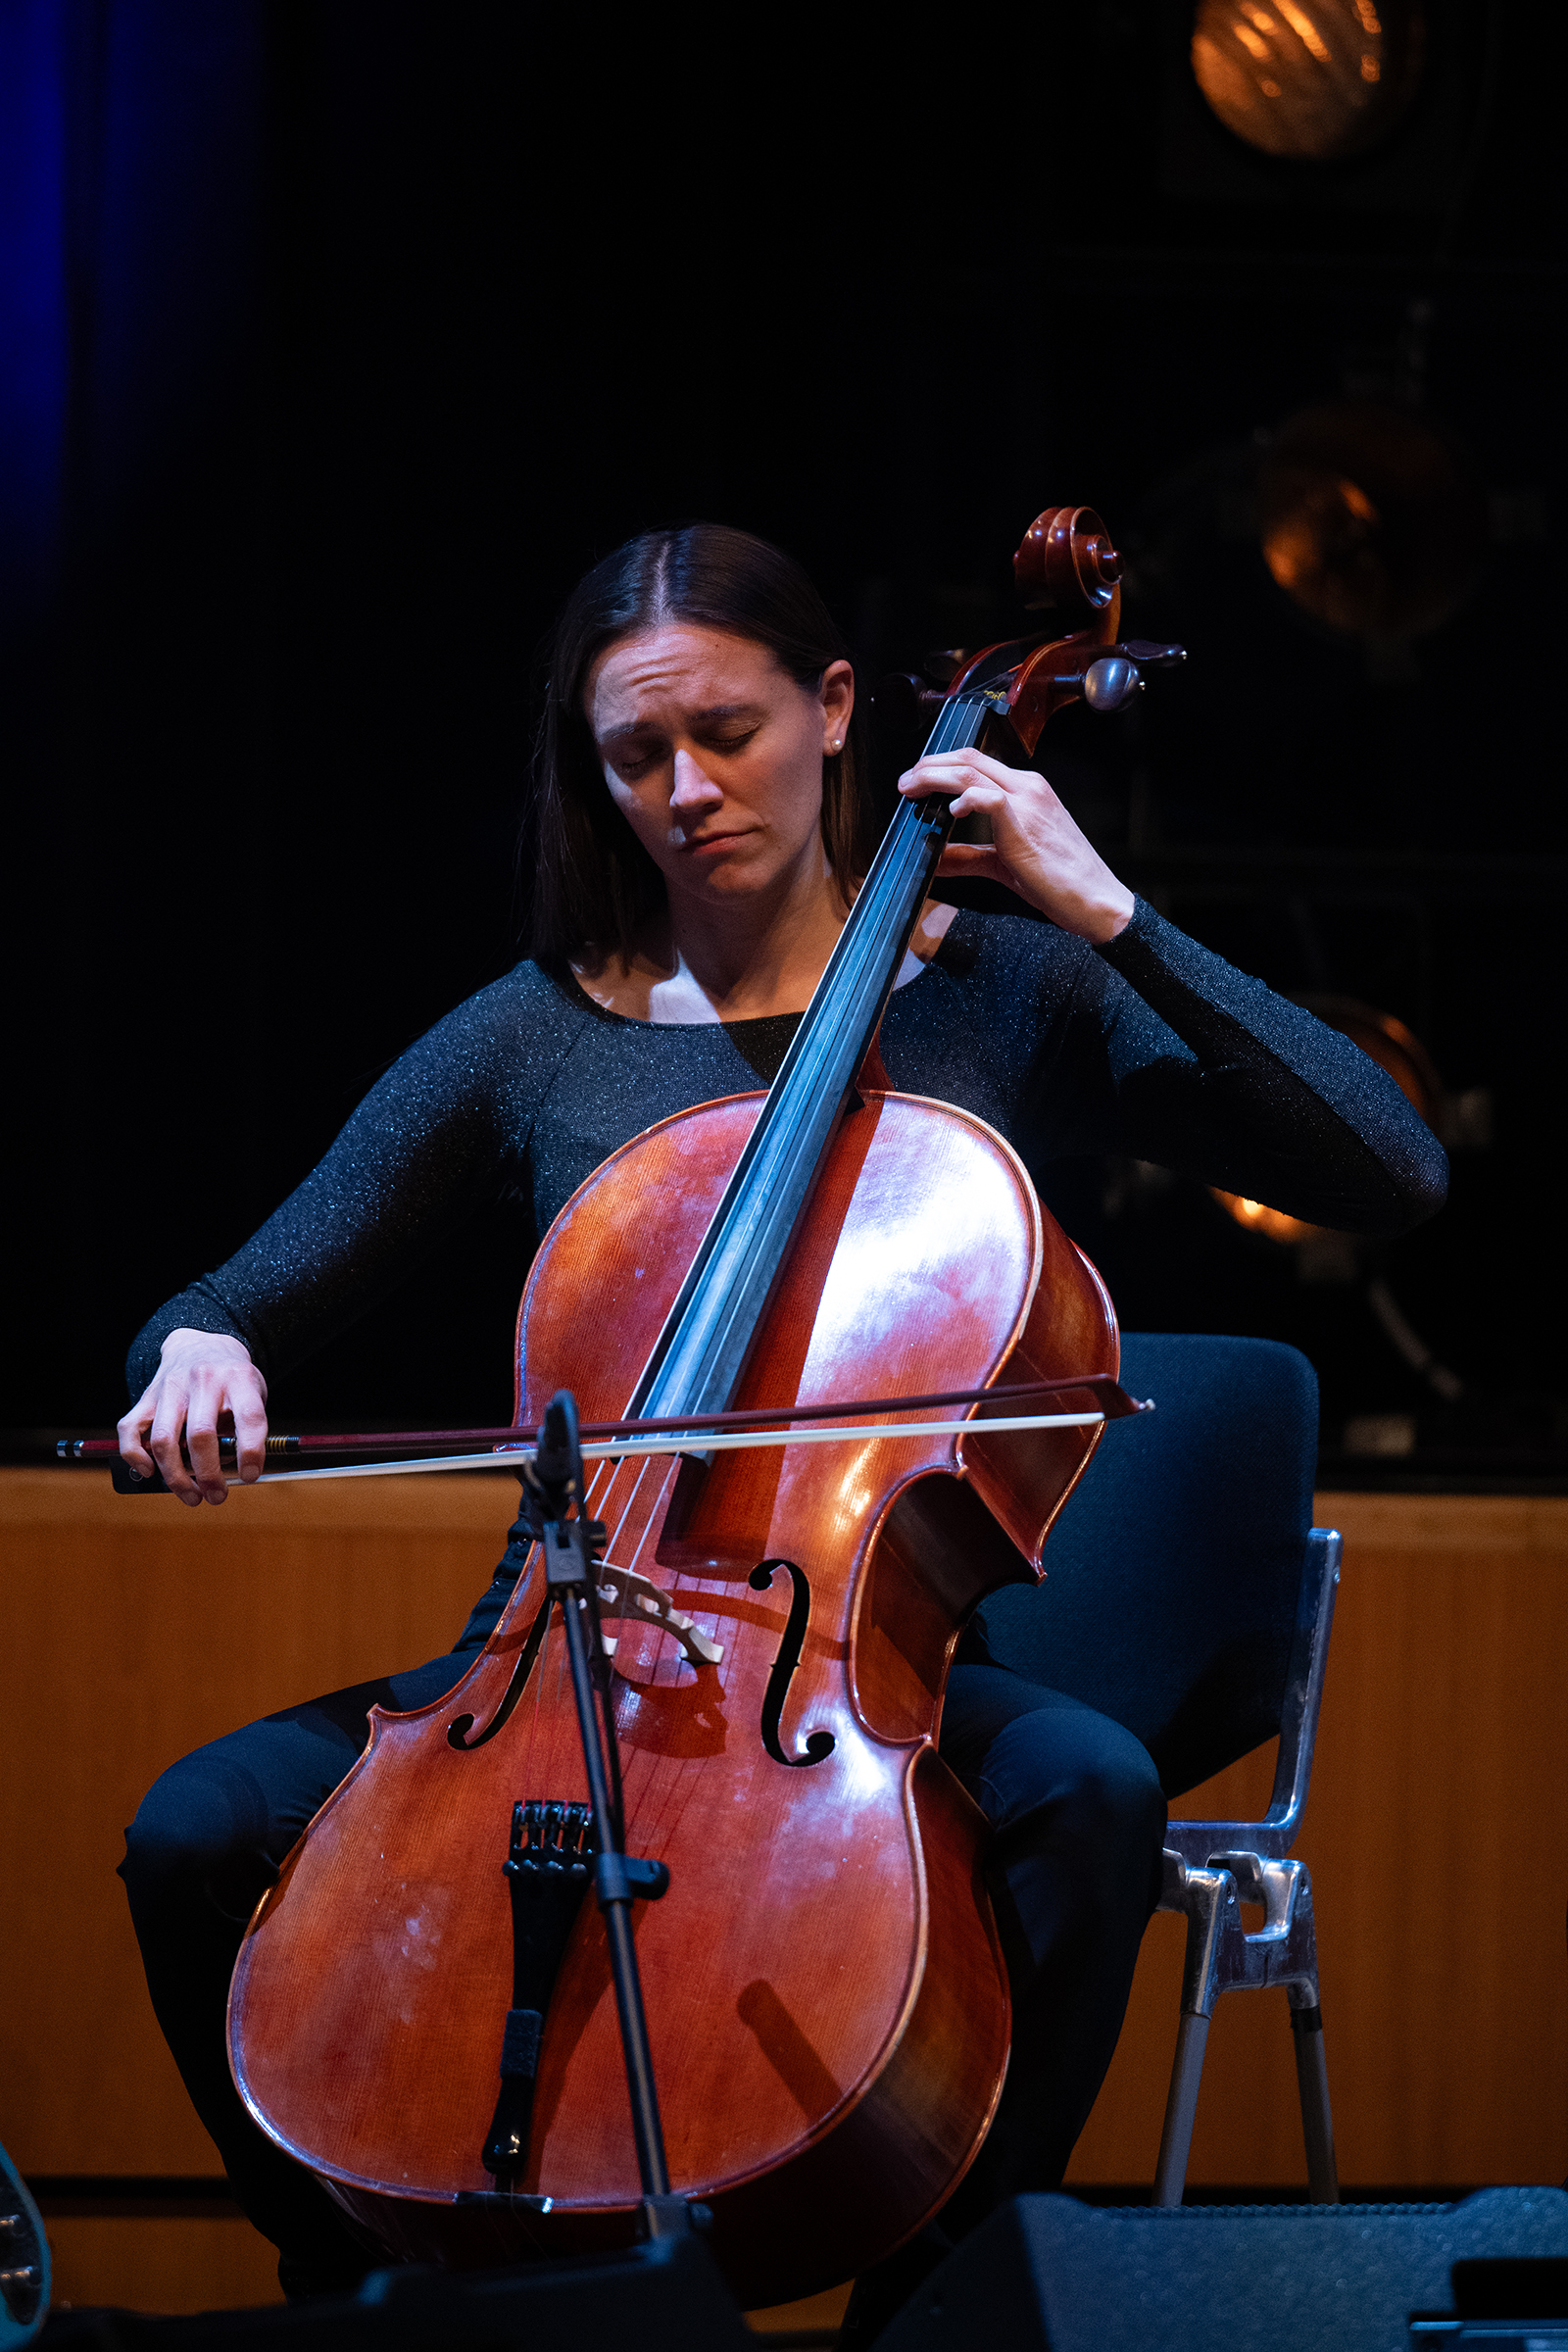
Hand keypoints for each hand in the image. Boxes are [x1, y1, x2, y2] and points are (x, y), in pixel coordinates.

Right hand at [118, 1329, 268, 1507]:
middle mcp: (203, 1379)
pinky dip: (135, 1456)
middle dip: (208, 1475)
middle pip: (201, 1434)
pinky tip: (150, 1473)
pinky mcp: (147, 1396)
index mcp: (239, 1378)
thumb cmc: (230, 1380)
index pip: (249, 1417)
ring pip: (164, 1439)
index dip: (250, 1452)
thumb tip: (231, 1472)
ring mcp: (171, 1387)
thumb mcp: (252, 1393)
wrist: (198, 1344)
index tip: (249, 1476)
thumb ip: (244, 1428)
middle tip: (216, 1496)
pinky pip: (130, 1429)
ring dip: (176, 1476)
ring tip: (191, 1496)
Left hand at [898, 747, 1134, 943]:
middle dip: (930, 765)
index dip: (942, 766)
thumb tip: (936, 859)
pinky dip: (962, 799)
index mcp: (1026, 791)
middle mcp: (1027, 787)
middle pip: (968, 758)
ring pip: (970, 772)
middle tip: (905, 782)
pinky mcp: (1024, 820)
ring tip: (910, 789)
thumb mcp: (1004, 864)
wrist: (1094, 898)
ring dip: (933, 776)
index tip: (917, 780)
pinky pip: (987, 797)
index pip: (977, 764)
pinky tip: (949, 812)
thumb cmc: (1059, 882)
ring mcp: (1027, 801)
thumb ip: (969, 857)